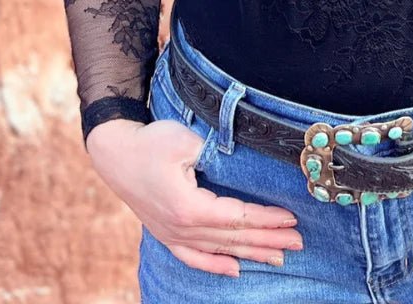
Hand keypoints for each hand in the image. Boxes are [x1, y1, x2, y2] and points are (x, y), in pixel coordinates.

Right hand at [86, 117, 303, 277]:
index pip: (237, 218)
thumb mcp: (185, 141)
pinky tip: (234, 271)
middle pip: (232, 238)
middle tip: (298, 243)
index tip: (291, 219)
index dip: (266, 219)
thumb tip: (237, 165)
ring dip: (250, 254)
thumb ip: (213, 155)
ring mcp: (172, 234)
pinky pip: (193, 257)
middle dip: (268, 241)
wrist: (114, 152)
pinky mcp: (165, 233)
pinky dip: (215, 266)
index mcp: (188, 207)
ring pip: (218, 250)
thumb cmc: (150, 142)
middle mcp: (181, 228)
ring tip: (278, 258)